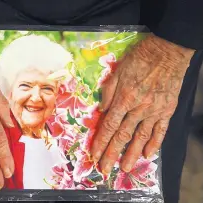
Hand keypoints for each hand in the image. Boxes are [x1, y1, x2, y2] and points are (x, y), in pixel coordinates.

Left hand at [92, 34, 194, 173]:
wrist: (168, 51)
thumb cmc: (139, 58)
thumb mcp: (116, 72)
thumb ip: (107, 93)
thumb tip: (102, 111)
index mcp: (124, 98)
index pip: (109, 126)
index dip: (100, 142)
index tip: (94, 155)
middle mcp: (139, 108)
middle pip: (122, 136)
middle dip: (112, 154)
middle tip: (105, 169)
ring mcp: (155, 110)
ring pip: (141, 137)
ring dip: (132, 155)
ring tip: (125, 168)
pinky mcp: (167, 110)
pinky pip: (160, 130)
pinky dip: (154, 144)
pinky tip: (148, 155)